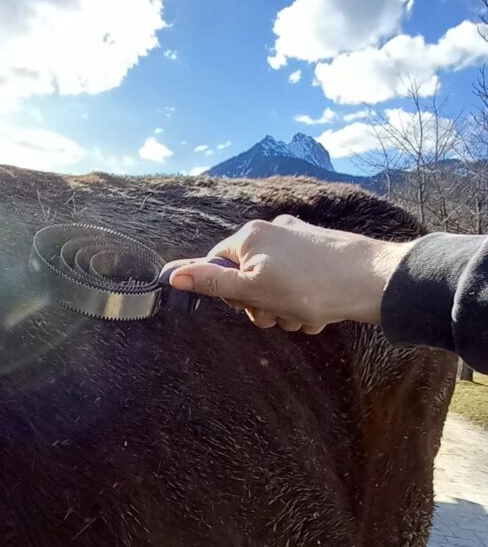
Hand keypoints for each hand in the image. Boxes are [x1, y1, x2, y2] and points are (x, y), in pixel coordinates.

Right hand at [165, 215, 416, 332]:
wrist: (374, 281)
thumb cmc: (312, 285)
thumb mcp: (254, 290)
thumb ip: (212, 283)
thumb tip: (172, 275)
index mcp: (251, 236)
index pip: (217, 265)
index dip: (229, 292)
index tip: (246, 304)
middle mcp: (273, 233)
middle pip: (247, 280)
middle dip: (261, 305)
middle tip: (278, 313)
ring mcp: (298, 243)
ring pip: (274, 289)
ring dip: (284, 310)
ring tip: (304, 314)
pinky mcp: (319, 256)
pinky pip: (298, 287)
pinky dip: (304, 304)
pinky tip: (319, 311)